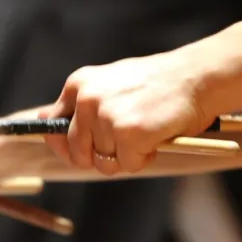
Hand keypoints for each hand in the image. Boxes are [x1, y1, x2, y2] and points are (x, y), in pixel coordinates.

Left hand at [45, 52, 215, 175]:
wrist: (197, 76)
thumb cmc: (158, 83)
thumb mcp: (110, 83)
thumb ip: (81, 104)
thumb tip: (44, 122)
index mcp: (79, 84)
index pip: (53, 125)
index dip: (65, 145)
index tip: (80, 152)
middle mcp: (87, 99)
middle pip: (78, 152)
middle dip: (100, 156)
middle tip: (126, 143)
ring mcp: (107, 117)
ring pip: (104, 162)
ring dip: (127, 156)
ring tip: (146, 132)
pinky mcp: (128, 134)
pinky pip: (129, 165)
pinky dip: (145, 158)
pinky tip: (157, 137)